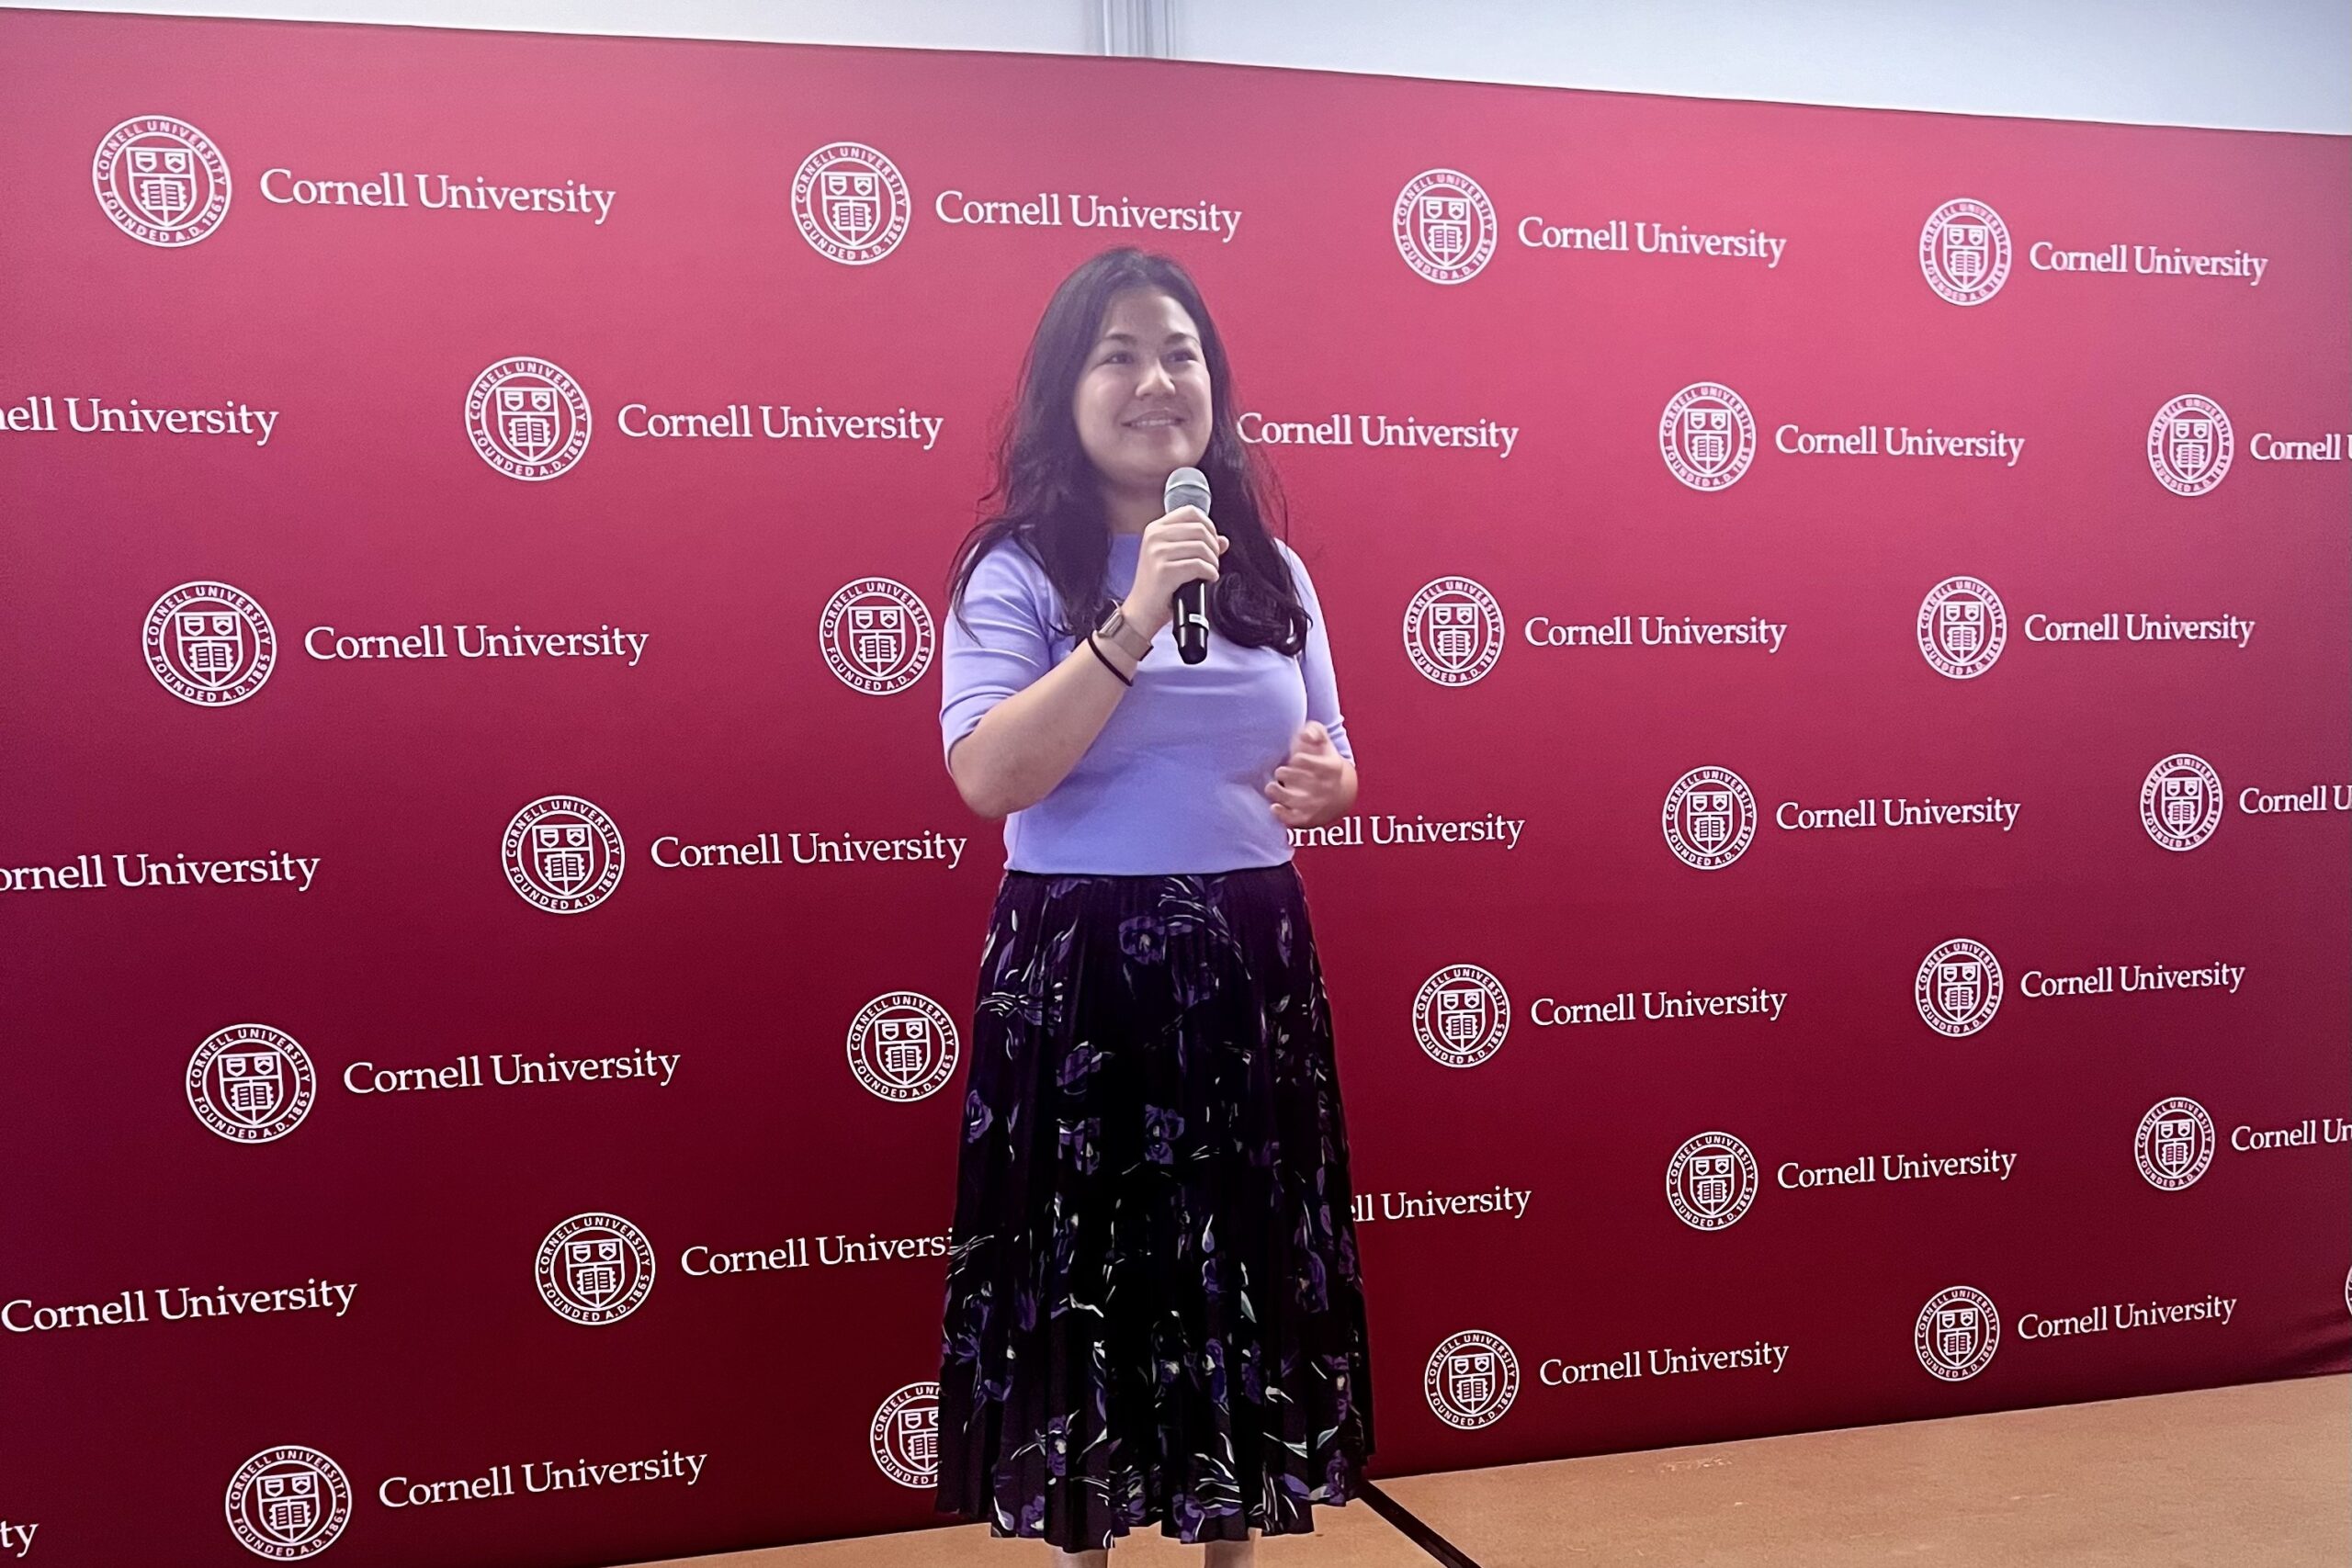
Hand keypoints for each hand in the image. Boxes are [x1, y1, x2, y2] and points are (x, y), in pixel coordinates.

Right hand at [1121, 505, 1226, 636]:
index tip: (1212, 543)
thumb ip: (1198, 545)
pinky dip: (1210, 573)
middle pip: (1200, 529)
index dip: (1209, 526)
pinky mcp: (1164, 570)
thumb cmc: (1159, 586)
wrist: (1141, 611)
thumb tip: (1223, 540)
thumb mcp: (1175, 559)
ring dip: (1213, 562)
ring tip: (1210, 572)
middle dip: (1214, 547)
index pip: (1191, 512)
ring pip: (1202, 548)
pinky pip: (1199, 565)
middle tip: (1212, 562)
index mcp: (1155, 529)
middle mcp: (1154, 536)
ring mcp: (1157, 553)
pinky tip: (1208, 579)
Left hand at [1265, 721, 1347, 827]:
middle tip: (1281, 771)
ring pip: (1291, 799)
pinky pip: (1291, 819)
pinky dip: (1280, 813)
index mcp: (1331, 767)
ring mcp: (1316, 804)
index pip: (1303, 760)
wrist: (1339, 795)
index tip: (1295, 759)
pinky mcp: (1307, 819)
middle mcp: (1325, 788)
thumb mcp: (1325, 743)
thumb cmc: (1324, 762)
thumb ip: (1315, 731)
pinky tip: (1274, 805)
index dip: (1295, 759)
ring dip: (1276, 791)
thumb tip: (1304, 736)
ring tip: (1272, 786)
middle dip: (1283, 772)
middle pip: (1294, 777)